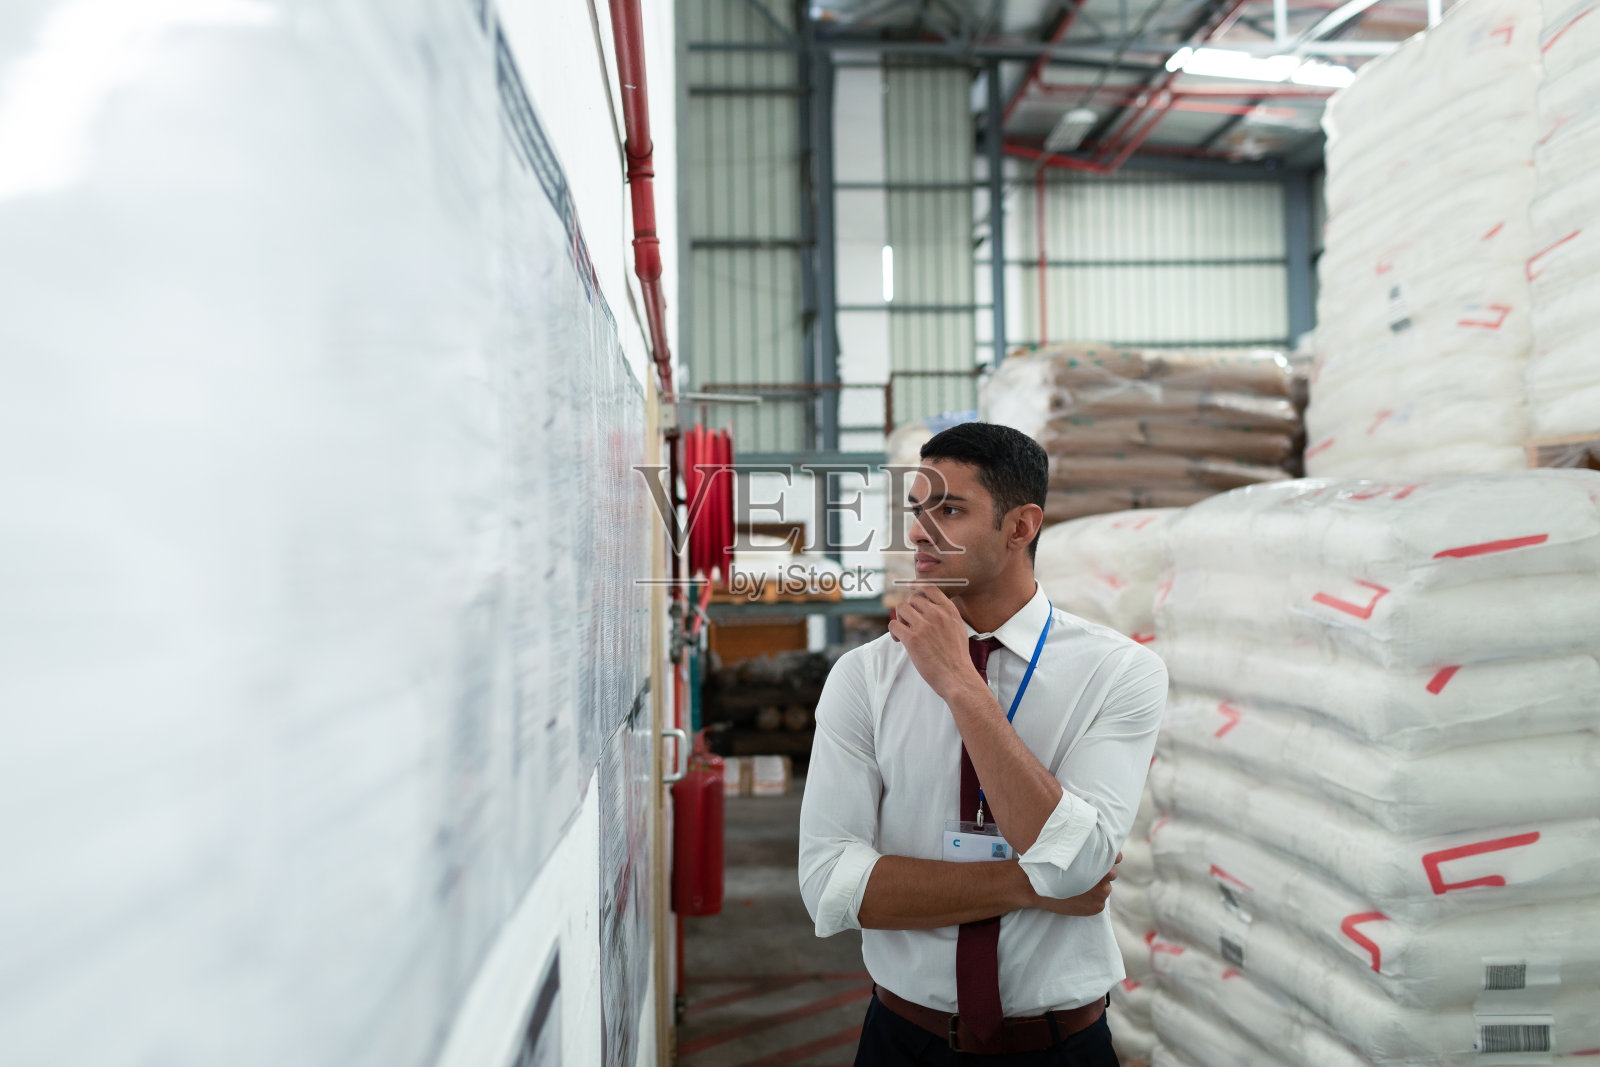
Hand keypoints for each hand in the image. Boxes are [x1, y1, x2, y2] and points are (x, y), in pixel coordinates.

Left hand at [887, 584, 980, 699]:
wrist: (957, 676)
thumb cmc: (957, 657)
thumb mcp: (958, 628)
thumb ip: (946, 615)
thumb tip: (930, 607)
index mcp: (949, 610)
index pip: (929, 588)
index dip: (917, 587)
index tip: (910, 588)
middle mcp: (937, 614)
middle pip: (912, 599)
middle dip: (909, 609)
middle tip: (910, 623)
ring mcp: (924, 626)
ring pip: (901, 608)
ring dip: (900, 618)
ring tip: (905, 631)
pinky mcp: (912, 639)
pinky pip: (893, 625)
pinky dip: (894, 632)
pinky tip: (900, 640)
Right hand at [1032, 852, 1119, 916]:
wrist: (1035, 887)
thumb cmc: (1047, 865)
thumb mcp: (1064, 850)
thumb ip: (1081, 848)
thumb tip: (1091, 843)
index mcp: (1097, 860)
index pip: (1115, 857)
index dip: (1110, 857)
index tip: (1102, 858)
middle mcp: (1103, 877)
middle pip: (1112, 873)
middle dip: (1103, 873)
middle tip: (1088, 873)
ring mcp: (1101, 894)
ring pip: (1105, 888)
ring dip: (1097, 887)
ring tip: (1080, 887)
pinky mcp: (1097, 907)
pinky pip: (1099, 902)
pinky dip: (1091, 900)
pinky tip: (1078, 897)